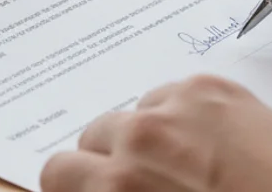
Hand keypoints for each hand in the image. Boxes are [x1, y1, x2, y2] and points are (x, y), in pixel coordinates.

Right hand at [40, 74, 271, 191]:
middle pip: (91, 136)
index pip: (56, 171)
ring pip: (133, 113)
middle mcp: (138, 140)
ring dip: (147, 137)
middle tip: (146, 185)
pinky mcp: (214, 90)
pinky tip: (213, 147)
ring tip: (185, 166)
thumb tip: (105, 187)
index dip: (77, 187)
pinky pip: (173, 95)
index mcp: (116, 188)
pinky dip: (183, 117)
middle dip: (109, 162)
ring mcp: (177, 108)